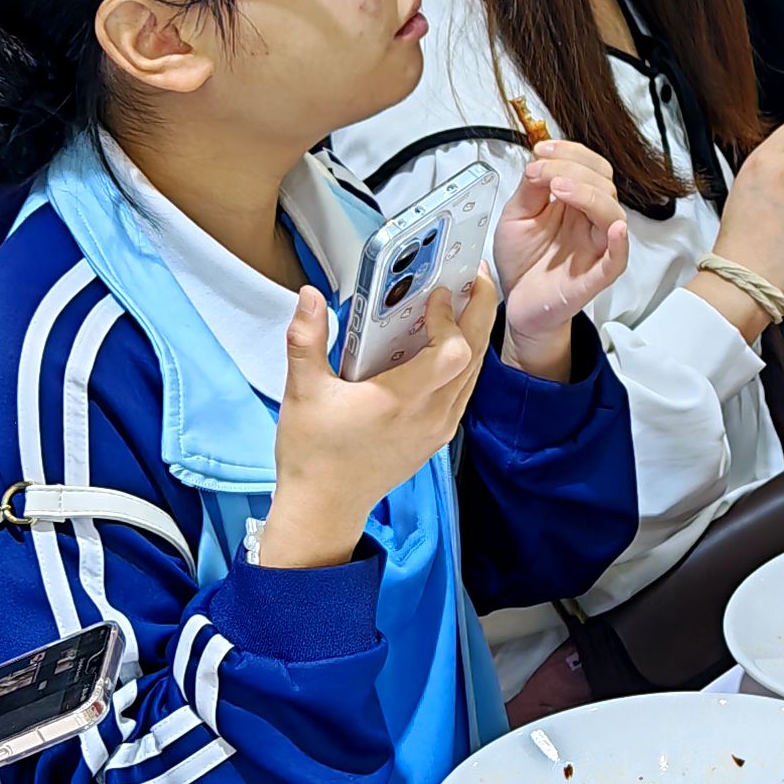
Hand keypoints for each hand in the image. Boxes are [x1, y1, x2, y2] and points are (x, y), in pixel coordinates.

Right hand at [258, 279, 491, 566]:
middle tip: (476, 275)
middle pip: (475, 357)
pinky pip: (464, 391)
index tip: (436, 294)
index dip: (451, 318)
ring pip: (474, 374)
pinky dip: (464, 361)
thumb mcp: (302, 392)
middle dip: (481, 311)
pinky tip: (448, 342)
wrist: (324, 508)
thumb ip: (306, 339)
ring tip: (467, 301)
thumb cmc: (313, 454)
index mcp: (402, 402)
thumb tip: (310, 297)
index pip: (453, 353)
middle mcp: (430, 416)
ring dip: (475, 335)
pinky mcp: (436, 437)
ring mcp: (438, 429)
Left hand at [492, 141, 626, 378]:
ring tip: (559, 187)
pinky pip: (617, 259)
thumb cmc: (522, 261)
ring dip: (589, 195)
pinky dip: (620, 244)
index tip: (541, 150)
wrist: (516, 303)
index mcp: (575, 204)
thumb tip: (540, 161)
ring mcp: (595, 247)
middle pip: (604, 184)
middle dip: (573, 169)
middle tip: (542, 172)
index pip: (590, 168)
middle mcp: (589, 222)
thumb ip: (529, 189)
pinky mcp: (595, 276)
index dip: (570, 152)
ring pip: (612, 215)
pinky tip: (614, 230)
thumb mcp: (516, 216)